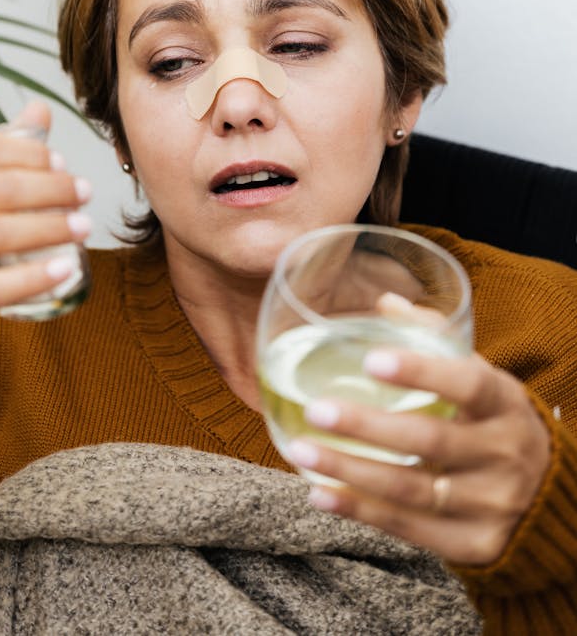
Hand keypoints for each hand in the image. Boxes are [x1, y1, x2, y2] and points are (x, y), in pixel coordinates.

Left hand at [285, 348, 550, 566]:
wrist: (546, 496)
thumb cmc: (493, 421)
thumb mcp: (481, 378)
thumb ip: (437, 339)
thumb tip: (386, 302)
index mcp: (505, 404)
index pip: (467, 383)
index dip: (420, 372)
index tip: (371, 361)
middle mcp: (504, 454)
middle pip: (430, 440)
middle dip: (367, 426)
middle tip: (317, 409)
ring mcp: (492, 505)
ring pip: (412, 490)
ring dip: (350, 471)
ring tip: (302, 451)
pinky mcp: (474, 545)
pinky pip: (409, 529)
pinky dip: (360, 512)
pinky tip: (321, 494)